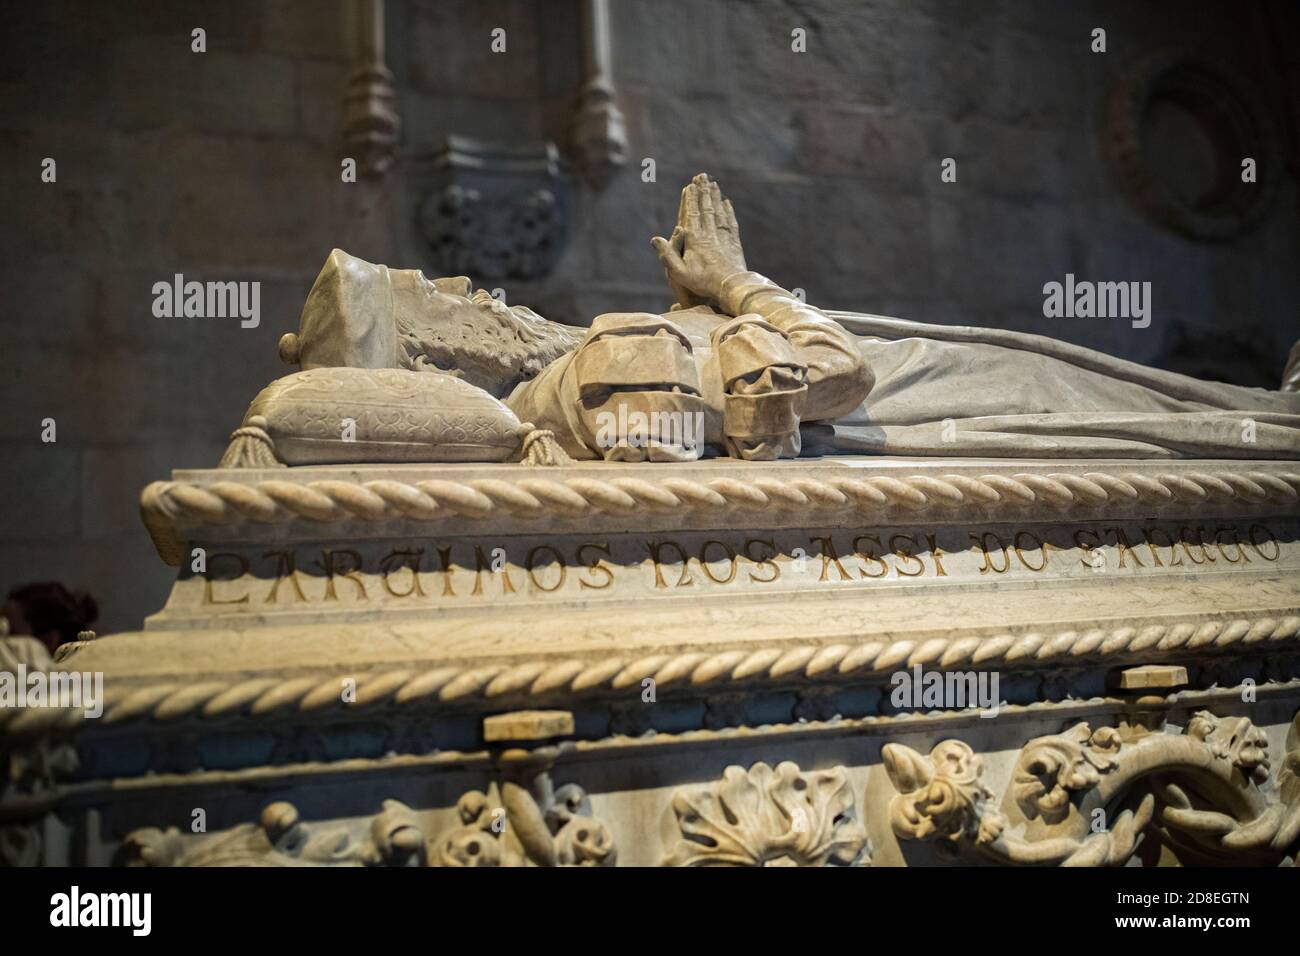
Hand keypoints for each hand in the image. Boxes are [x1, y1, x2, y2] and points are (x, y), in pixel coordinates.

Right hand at [651, 173, 746, 306]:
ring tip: (713, 184)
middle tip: (701, 176)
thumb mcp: (679, 273)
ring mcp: (723, 236)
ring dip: (715, 196)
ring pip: (718, 211)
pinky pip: (730, 222)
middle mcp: (710, 233)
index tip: (689, 186)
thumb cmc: (703, 281)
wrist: (731, 286)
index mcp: (695, 239)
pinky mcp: (734, 241)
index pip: (691, 214)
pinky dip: (728, 211)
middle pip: (706, 207)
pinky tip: (727, 203)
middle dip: (703, 191)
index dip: (690, 199)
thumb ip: (667, 255)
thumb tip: (654, 239)